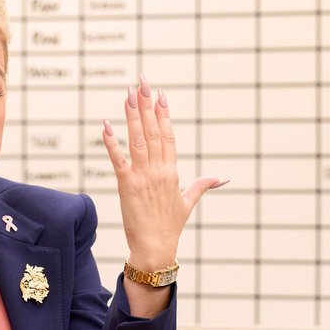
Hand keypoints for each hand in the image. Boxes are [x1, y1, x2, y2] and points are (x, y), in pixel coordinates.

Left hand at [101, 75, 225, 272]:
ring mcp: (142, 177)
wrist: (155, 247)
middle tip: (142, 82)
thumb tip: (222, 177)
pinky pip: (118, 159)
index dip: (164, 113)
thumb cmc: (170, 227)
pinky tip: (106, 125)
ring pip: (138, 139)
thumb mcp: (188, 203)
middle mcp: (159, 170)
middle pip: (153, 131)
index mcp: (173, 171)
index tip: (160, 94)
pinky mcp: (126, 186)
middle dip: (147, 105)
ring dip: (132, 115)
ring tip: (127, 94)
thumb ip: (202, 186)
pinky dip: (112, 142)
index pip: (169, 135)